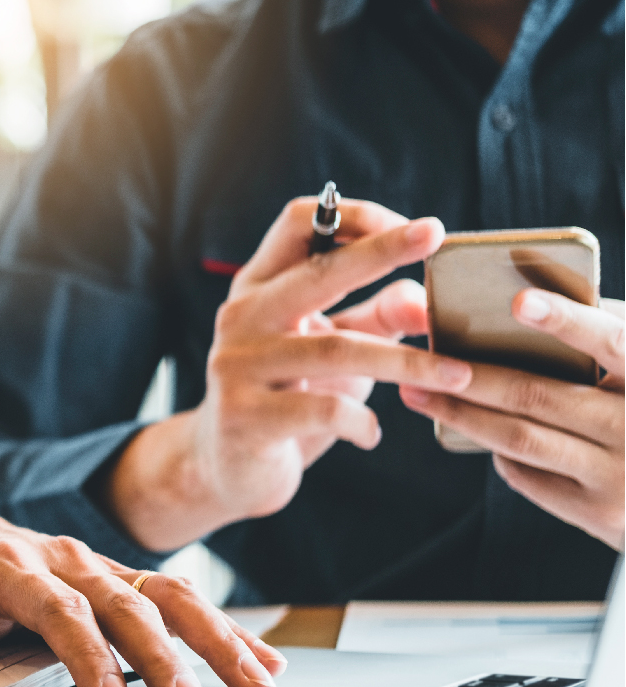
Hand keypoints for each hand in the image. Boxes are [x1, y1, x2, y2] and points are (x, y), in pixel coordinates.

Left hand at [0, 513, 286, 686]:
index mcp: (11, 564)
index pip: (58, 608)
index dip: (86, 655)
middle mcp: (64, 558)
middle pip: (124, 604)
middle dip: (162, 658)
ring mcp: (99, 565)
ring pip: (165, 593)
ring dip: (212, 637)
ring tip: (255, 681)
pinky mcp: (121, 577)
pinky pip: (177, 596)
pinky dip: (220, 627)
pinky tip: (262, 657)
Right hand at [102, 198, 474, 550]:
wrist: (227, 469)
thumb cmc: (290, 397)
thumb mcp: (337, 349)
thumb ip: (379, 318)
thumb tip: (428, 300)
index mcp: (258, 288)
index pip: (299, 223)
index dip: (356, 217)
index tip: (414, 231)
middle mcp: (240, 317)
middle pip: (317, 272)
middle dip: (381, 250)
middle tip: (435, 234)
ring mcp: (236, 366)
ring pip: (337, 350)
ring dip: (407, 363)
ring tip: (458, 376)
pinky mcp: (244, 418)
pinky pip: (323, 411)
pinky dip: (361, 423)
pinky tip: (371, 436)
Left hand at [400, 291, 624, 550]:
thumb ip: (607, 344)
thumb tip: (526, 305)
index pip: (612, 342)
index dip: (566, 321)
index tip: (519, 302)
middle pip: (539, 396)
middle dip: (472, 379)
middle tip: (423, 360)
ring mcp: (618, 476)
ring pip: (520, 438)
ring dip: (461, 414)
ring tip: (418, 393)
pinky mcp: (596, 512)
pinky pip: (525, 474)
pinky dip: (496, 449)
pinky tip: (475, 429)